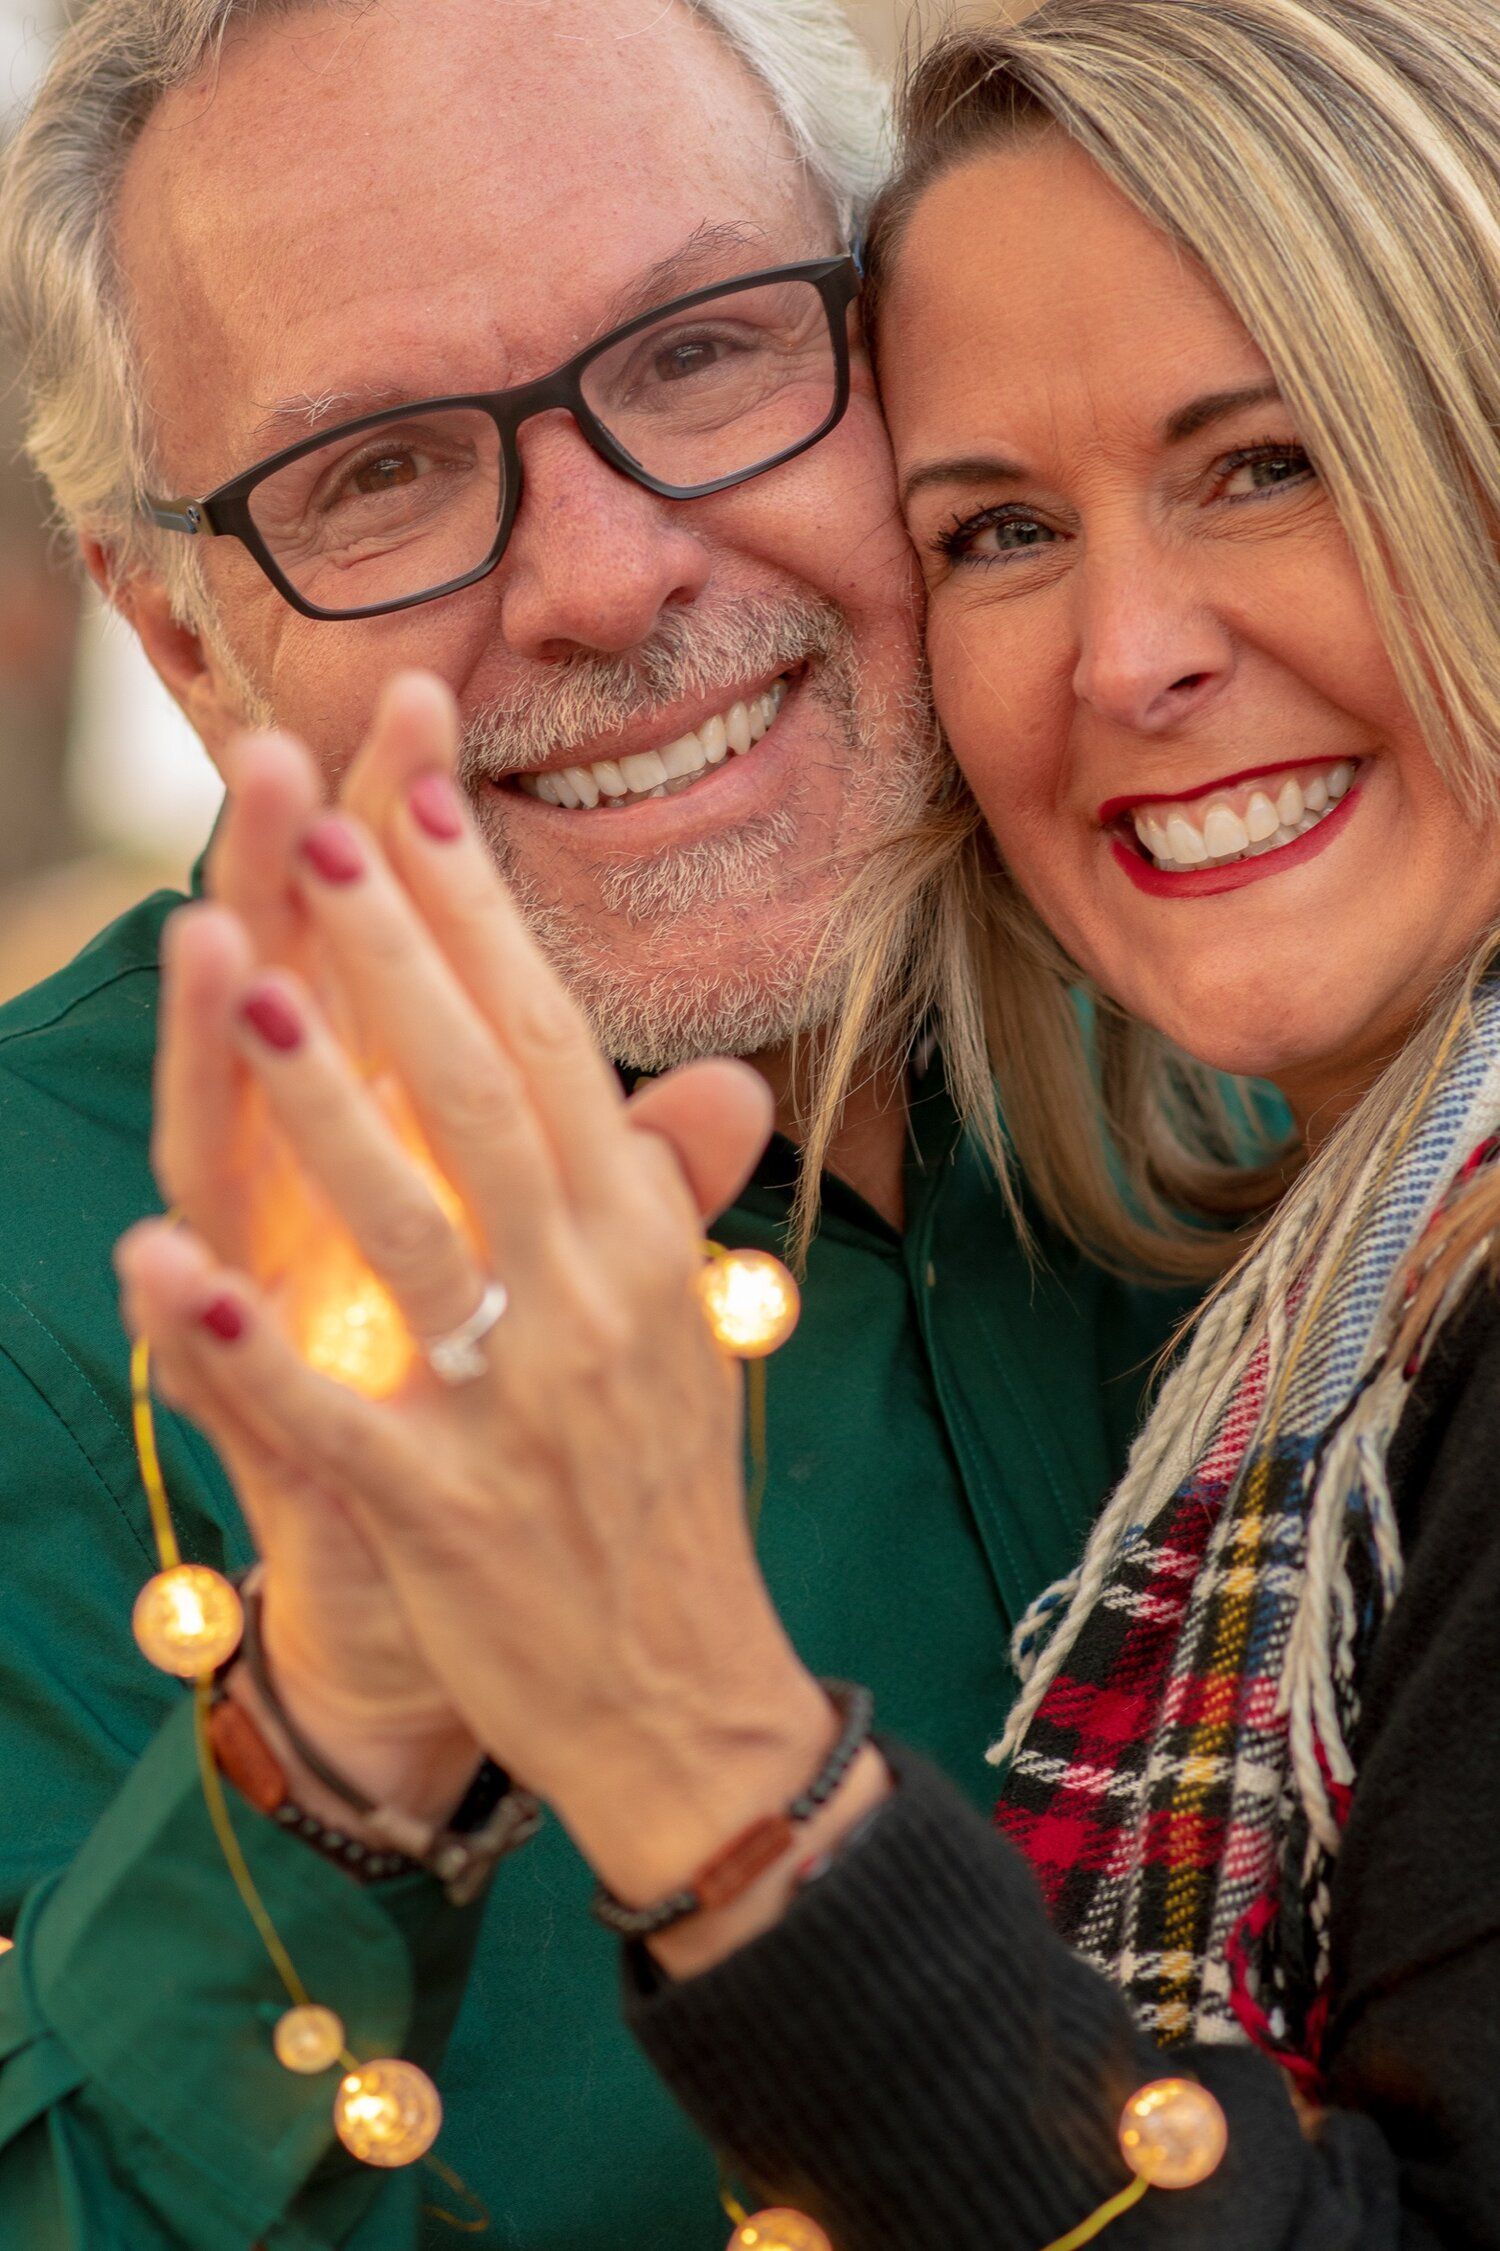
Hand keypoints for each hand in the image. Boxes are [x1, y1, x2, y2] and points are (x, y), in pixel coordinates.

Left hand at [123, 683, 835, 1912]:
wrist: (689, 1700)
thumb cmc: (664, 1495)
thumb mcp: (689, 1329)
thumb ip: (674, 1195)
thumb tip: (727, 1076)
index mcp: (642, 1245)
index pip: (557, 1048)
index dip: (483, 920)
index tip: (416, 794)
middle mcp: (593, 1301)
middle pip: (489, 1098)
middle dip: (402, 955)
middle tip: (319, 821)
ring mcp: (520, 1408)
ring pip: (412, 1231)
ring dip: (328, 1111)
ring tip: (252, 989)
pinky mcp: (447, 1515)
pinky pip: (333, 1417)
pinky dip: (245, 1344)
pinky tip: (161, 1266)